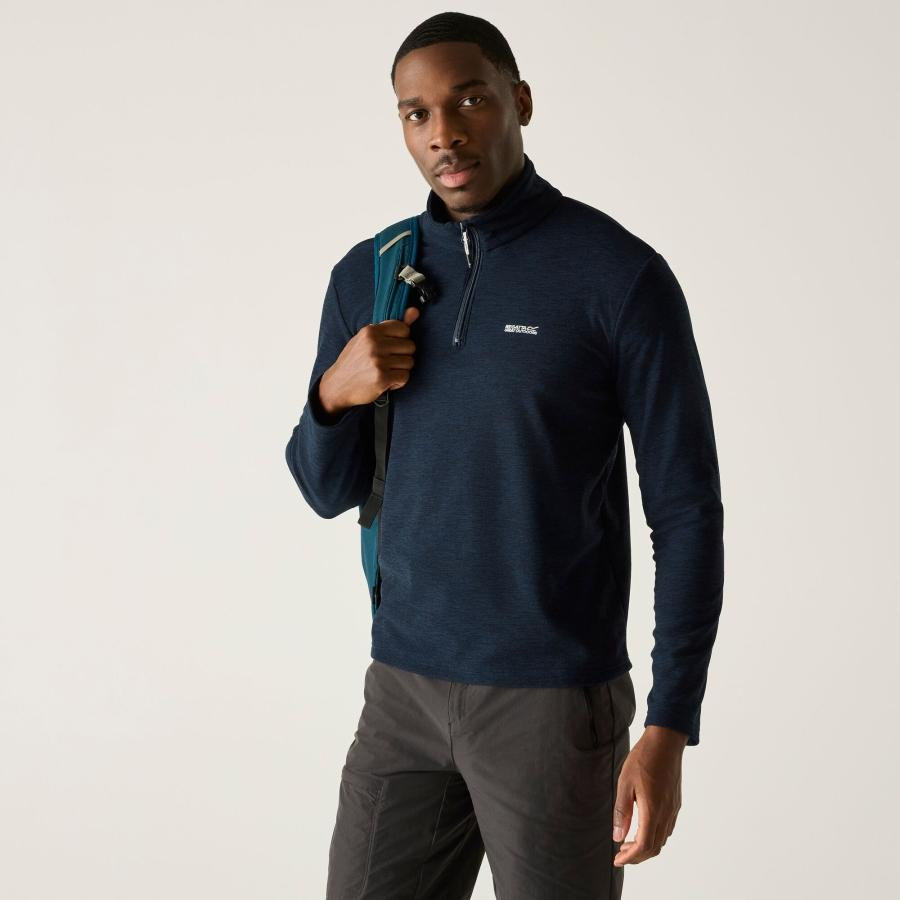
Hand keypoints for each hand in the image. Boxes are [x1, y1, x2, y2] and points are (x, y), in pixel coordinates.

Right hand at [319, 305, 420, 413]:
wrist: (338, 385)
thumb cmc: (355, 361)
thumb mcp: (368, 339)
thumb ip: (392, 326)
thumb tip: (415, 311)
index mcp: (370, 331)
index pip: (404, 329)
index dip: (401, 340)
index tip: (390, 347)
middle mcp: (374, 343)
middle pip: (410, 346)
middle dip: (403, 356)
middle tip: (388, 362)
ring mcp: (378, 361)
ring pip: (409, 362)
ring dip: (401, 369)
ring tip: (386, 371)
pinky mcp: (381, 378)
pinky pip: (405, 376)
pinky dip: (398, 382)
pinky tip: (386, 381)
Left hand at [612, 725, 686, 865]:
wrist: (666, 741)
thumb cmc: (643, 758)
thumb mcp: (625, 783)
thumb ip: (622, 811)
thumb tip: (617, 836)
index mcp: (653, 810)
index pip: (644, 846)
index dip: (630, 857)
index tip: (617, 860)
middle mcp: (666, 813)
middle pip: (654, 848)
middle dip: (637, 856)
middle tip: (620, 854)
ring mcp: (673, 809)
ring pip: (662, 839)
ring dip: (646, 847)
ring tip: (627, 842)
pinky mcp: (675, 803)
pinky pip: (667, 828)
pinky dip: (654, 836)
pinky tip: (642, 828)